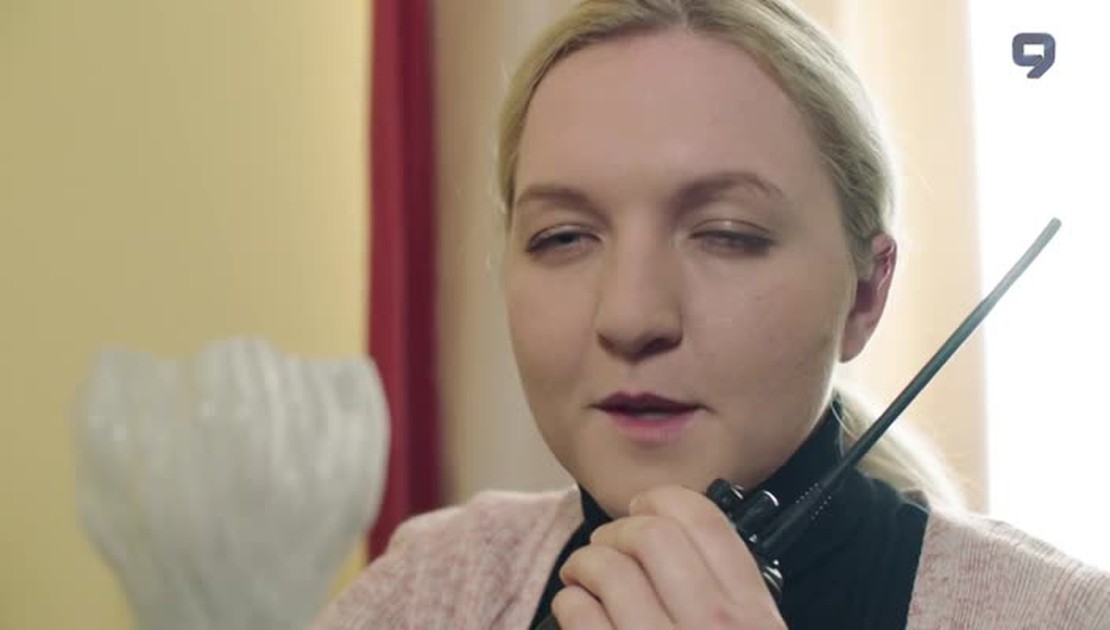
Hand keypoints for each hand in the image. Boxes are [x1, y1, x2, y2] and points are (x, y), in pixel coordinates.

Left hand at [552, 485, 786, 628]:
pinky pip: (579, 614)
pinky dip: (569, 604)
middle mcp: (712, 627)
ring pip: (608, 569)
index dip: (665, 500)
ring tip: (583, 576)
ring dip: (585, 564)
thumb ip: (734, 598)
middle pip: (652, 534)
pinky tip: (577, 610)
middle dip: (619, 531)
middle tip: (609, 546)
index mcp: (753, 615)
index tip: (647, 507)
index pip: (706, 521)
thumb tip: (688, 546)